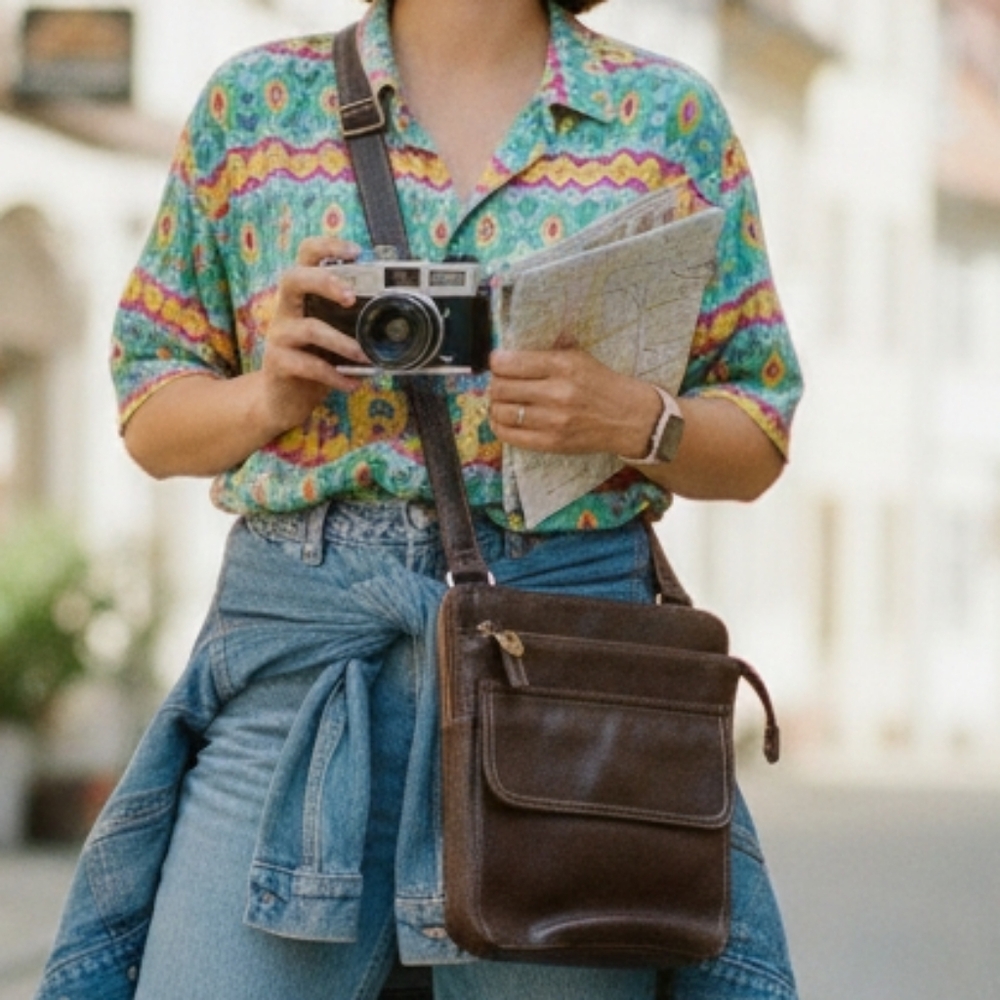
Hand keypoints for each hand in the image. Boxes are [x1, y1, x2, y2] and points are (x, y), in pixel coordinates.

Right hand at [257, 236, 371, 434]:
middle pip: (293, 279)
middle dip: (324, 282)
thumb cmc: (316, 360)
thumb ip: (354, 321)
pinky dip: (335, 375)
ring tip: (365, 356)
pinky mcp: (279, 363)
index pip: (306, 256)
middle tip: (349, 298)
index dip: (328, 247)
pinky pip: (310, 366)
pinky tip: (353, 383)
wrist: (284, 399)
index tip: (356, 251)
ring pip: (309, 329)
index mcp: (303, 295)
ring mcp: (280, 335)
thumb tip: (398, 318)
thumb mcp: (335, 335)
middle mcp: (286, 309)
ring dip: (342, 343)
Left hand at [488, 347, 661, 456]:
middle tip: (500, 383)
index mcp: (562, 365)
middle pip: (501, 388)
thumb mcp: (581, 357)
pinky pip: (511, 436)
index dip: (496, 362)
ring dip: (496, 406)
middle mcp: (556, 393)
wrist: (629, 418)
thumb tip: (514, 348)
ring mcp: (553, 421)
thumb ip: (550, 349)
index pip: (509, 363)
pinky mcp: (552, 443)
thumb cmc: (602, 384)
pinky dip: (500, 426)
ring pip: (502, 412)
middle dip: (495, 384)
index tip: (498, 363)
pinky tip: (503, 420)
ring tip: (503, 402)